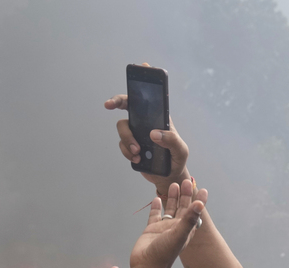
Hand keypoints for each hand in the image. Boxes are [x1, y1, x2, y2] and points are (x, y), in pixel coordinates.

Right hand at [105, 70, 190, 193]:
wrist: (169, 177)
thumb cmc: (177, 159)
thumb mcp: (180, 150)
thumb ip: (171, 140)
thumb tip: (153, 133)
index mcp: (159, 117)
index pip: (148, 97)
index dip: (140, 82)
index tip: (135, 70)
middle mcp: (145, 122)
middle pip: (126, 105)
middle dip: (116, 102)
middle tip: (108, 105)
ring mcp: (136, 133)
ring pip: (121, 127)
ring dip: (127, 140)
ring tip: (138, 152)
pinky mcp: (130, 146)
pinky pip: (122, 145)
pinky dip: (128, 152)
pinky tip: (138, 159)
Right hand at [129, 180, 207, 267]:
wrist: (146, 265)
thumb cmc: (164, 253)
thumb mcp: (179, 234)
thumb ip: (189, 219)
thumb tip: (200, 204)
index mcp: (185, 229)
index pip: (195, 212)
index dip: (200, 201)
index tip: (204, 190)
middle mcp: (176, 227)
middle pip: (183, 207)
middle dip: (185, 195)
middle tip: (186, 181)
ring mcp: (163, 228)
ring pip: (170, 209)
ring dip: (172, 197)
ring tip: (174, 185)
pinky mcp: (151, 229)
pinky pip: (155, 215)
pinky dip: (156, 207)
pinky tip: (157, 198)